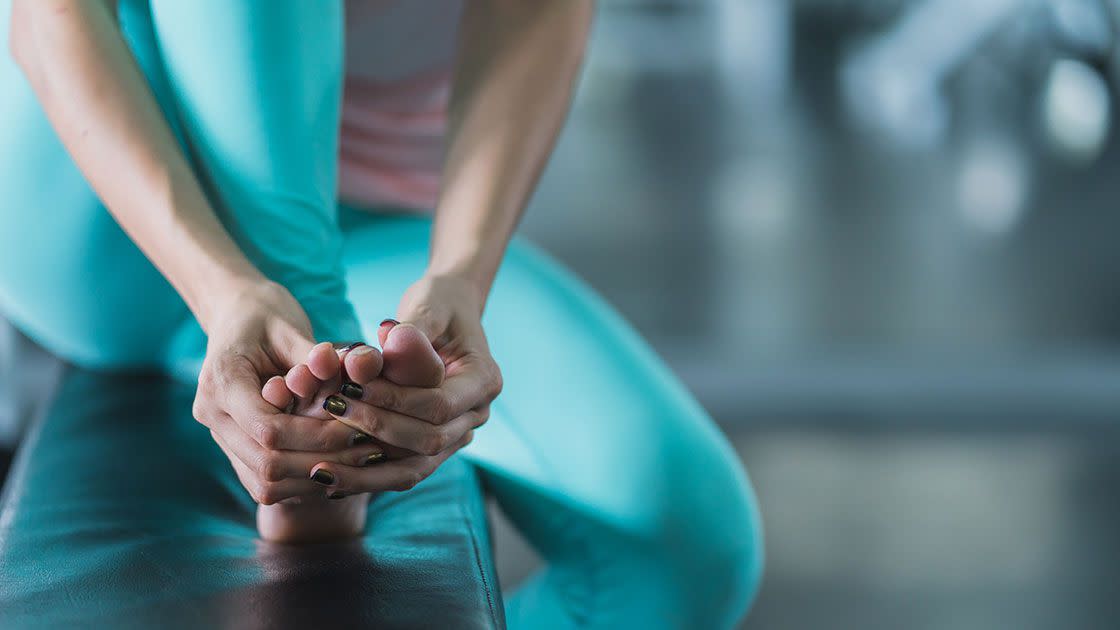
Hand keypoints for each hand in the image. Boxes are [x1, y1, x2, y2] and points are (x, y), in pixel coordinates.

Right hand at [190, 281, 378, 504]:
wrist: (233, 316)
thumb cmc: (266, 314)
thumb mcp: (290, 326)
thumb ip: (316, 355)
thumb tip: (355, 367)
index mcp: (221, 380)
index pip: (268, 429)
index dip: (316, 436)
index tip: (356, 428)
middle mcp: (212, 414)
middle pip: (266, 464)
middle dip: (321, 462)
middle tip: (365, 451)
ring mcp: (218, 435)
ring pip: (264, 483)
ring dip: (313, 479)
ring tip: (356, 462)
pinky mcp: (232, 447)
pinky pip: (263, 483)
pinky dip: (301, 481)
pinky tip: (336, 465)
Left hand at [306, 272, 501, 494]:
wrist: (448, 313)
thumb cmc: (438, 303)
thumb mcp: (429, 305)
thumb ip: (413, 328)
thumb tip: (392, 335)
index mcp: (484, 381)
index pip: (439, 404)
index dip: (394, 399)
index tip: (350, 387)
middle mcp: (476, 414)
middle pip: (429, 440)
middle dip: (377, 430)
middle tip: (332, 410)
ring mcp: (458, 434)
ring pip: (416, 468)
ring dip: (367, 472)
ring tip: (320, 470)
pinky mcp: (434, 445)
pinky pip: (403, 469)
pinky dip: (368, 476)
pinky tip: (330, 479)